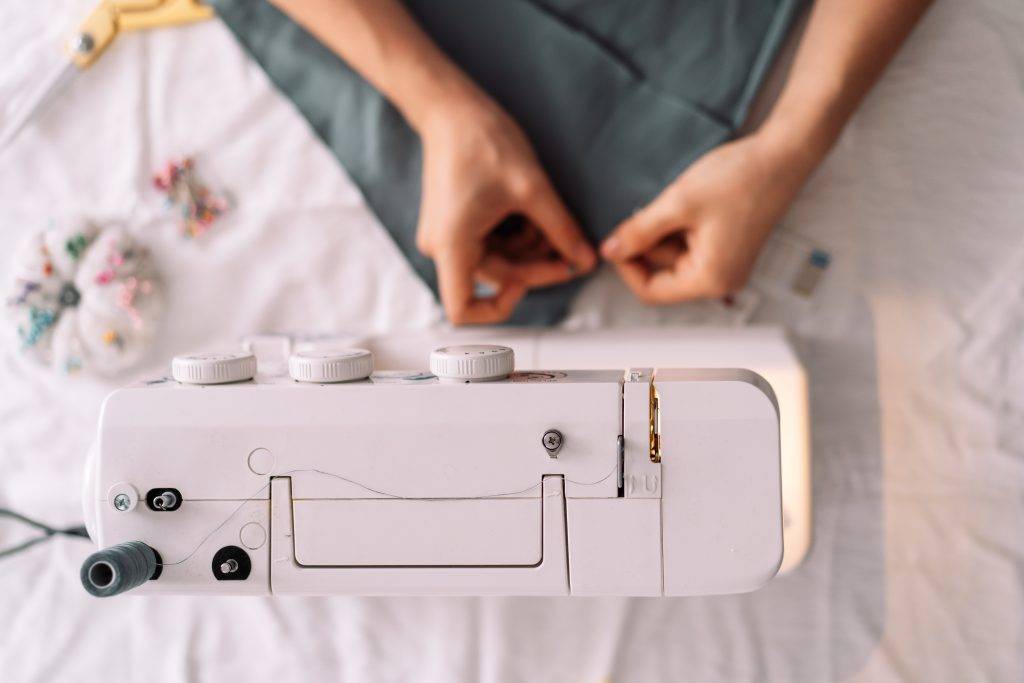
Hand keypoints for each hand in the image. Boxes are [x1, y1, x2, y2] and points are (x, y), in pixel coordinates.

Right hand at [416, 98, 596, 323]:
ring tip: (553, 223)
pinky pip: (491, 244)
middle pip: (494, 280)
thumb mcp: (532, 189)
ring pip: (498, 262)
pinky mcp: (456, 224)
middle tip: (571, 250)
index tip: (526, 286)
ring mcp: (448, 235)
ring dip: (530, 249)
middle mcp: (443, 246)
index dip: (497, 309)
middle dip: (536, 266)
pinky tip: (534, 214)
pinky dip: (517, 236)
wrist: (452, 108)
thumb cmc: (481, 140)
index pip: (462, 310)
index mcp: (452, 244)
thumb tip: (585, 260)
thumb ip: (561, 230)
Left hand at [600, 132, 815, 303]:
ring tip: (680, 201)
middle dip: (650, 242)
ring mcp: (726, 265)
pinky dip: (680, 226)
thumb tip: (610, 251)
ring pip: (673, 257)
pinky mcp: (727, 248)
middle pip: (662, 274)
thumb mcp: (678, 204)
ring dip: (665, 230)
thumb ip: (639, 232)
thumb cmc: (740, 178)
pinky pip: (690, 245)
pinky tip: (690, 203)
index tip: (616, 240)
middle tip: (654, 208)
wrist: (782, 155)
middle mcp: (721, 280)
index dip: (627, 267)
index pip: (651, 291)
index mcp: (710, 279)